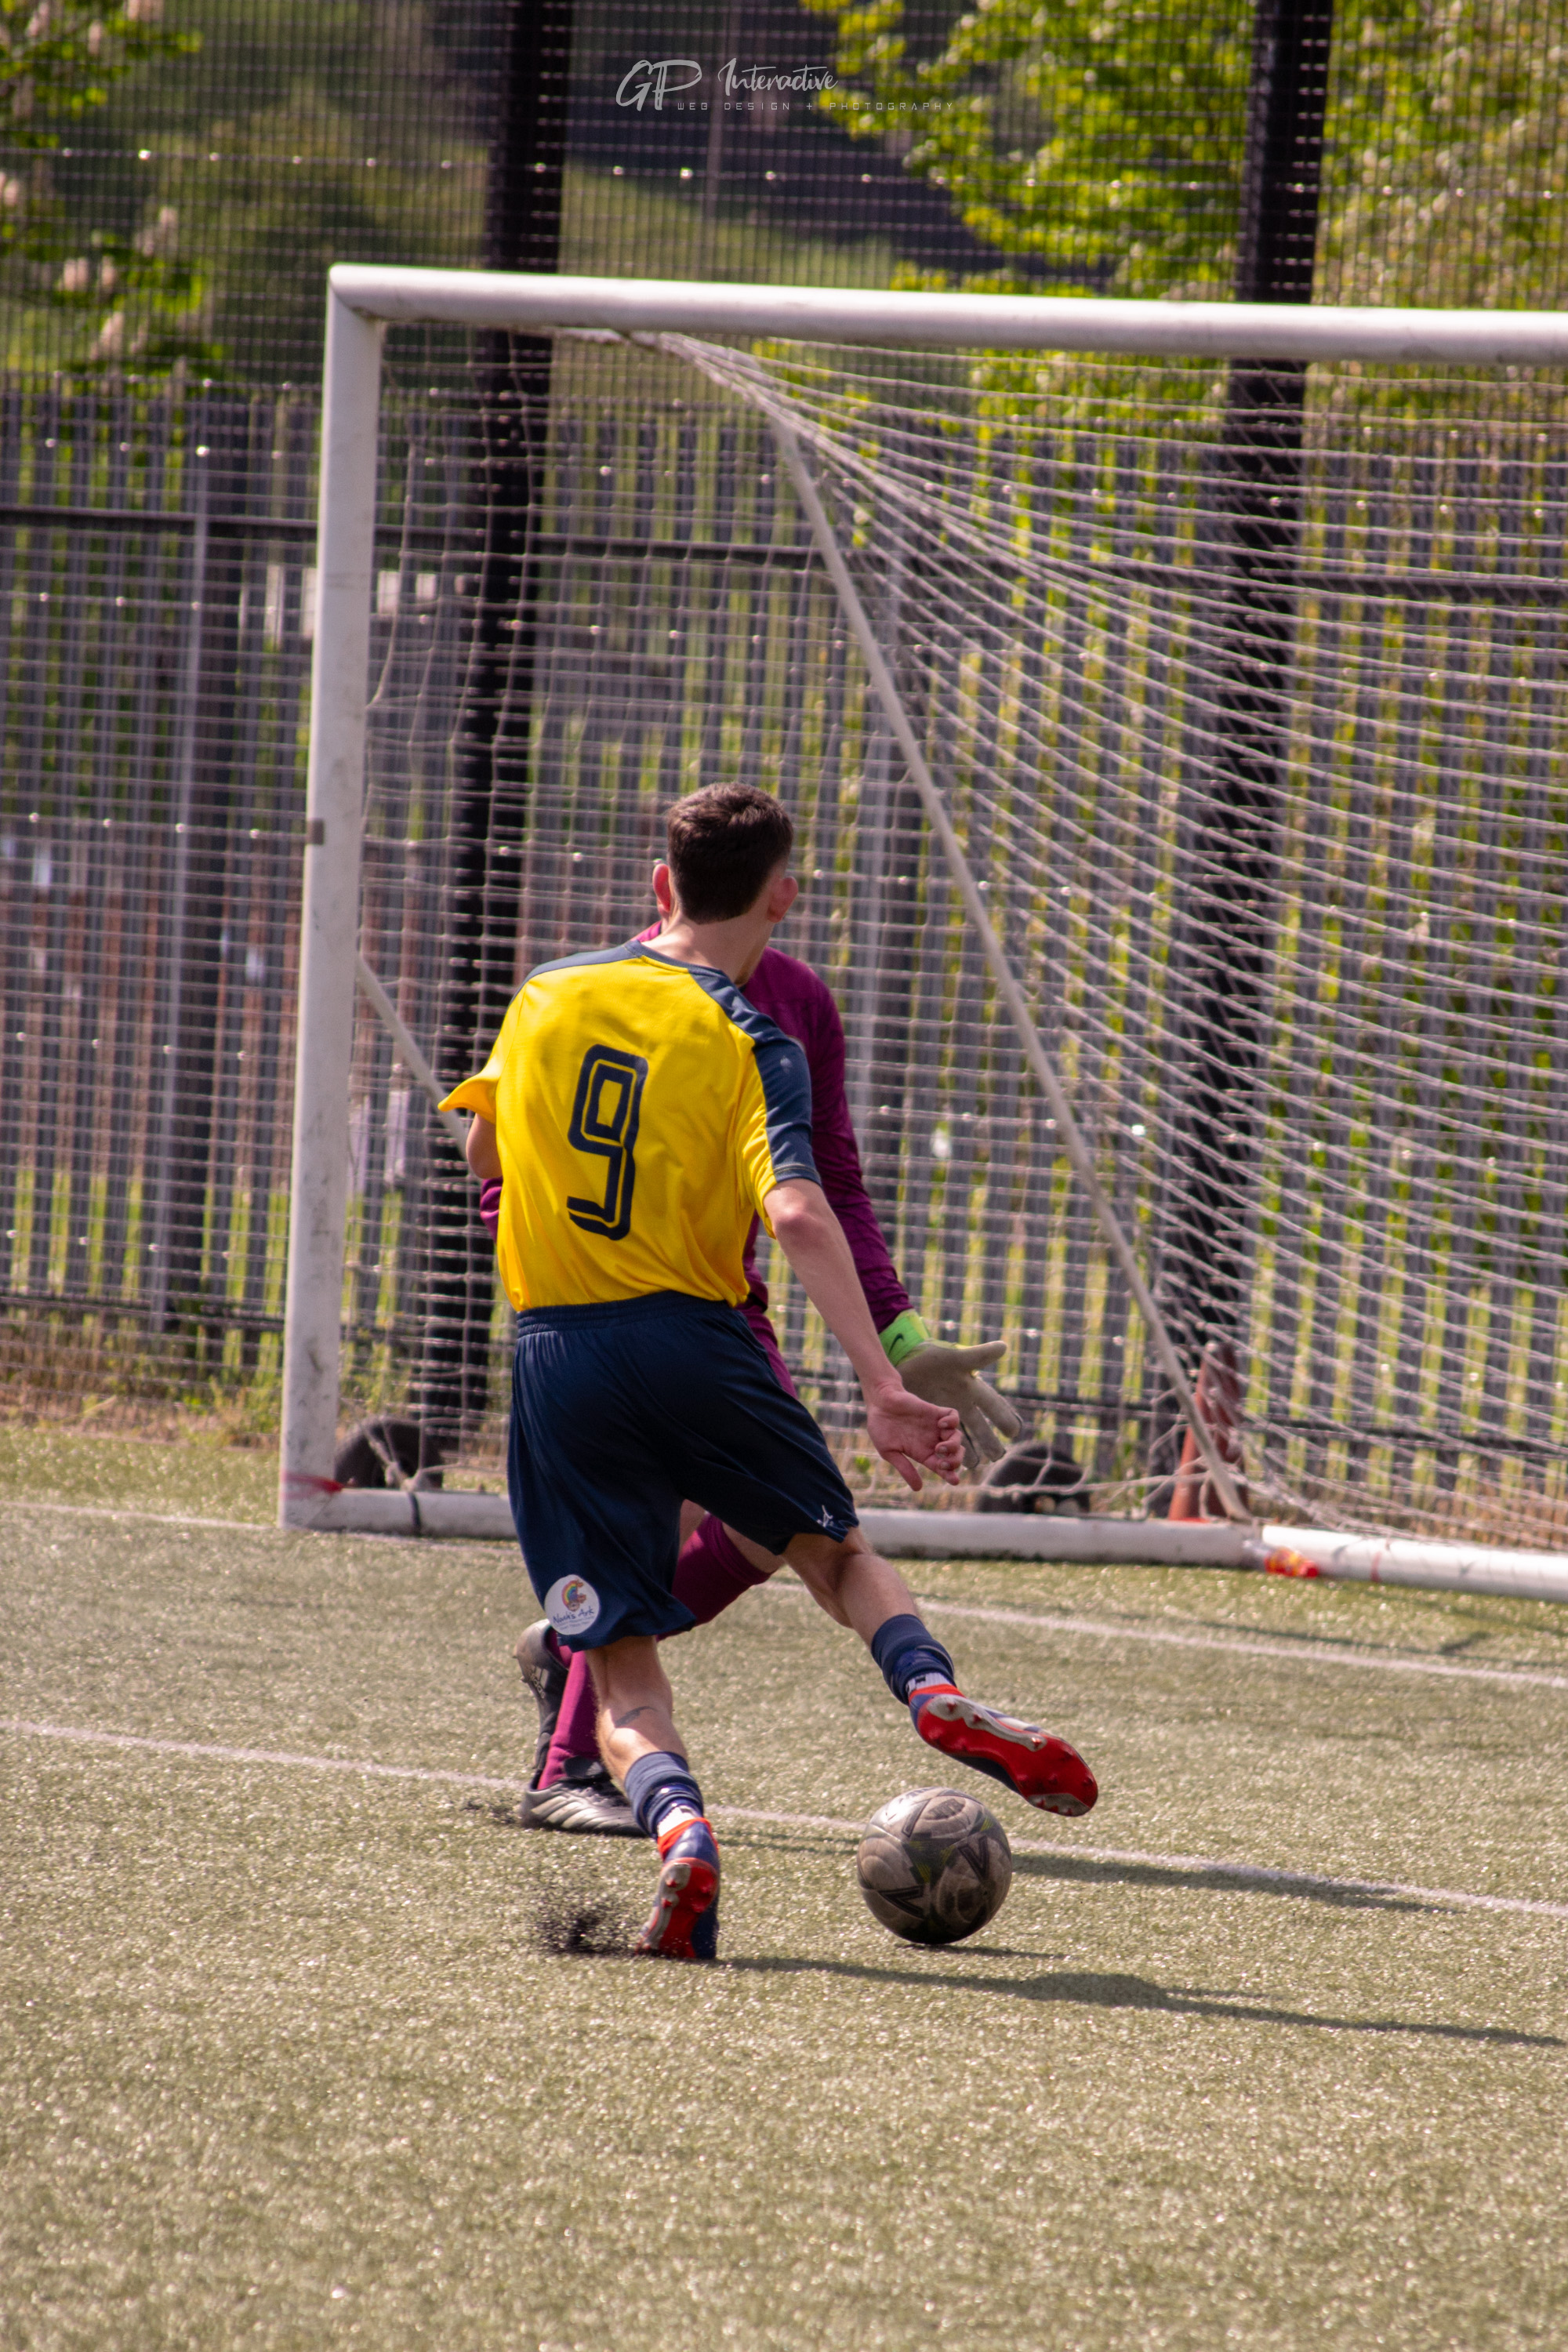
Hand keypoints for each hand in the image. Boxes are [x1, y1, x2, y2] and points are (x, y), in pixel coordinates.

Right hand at [865, 1383, 964, 1492]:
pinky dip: (953, 1422)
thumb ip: (904, 1468)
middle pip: (954, 1454)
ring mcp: (935, 1426)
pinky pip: (953, 1416)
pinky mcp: (935, 1412)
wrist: (878, 1403)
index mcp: (922, 1453)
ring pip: (957, 1437)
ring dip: (954, 1445)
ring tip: (940, 1447)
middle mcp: (932, 1441)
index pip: (942, 1466)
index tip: (954, 1480)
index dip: (950, 1474)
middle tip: (943, 1462)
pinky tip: (941, 1425)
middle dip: (955, 1461)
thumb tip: (918, 1489)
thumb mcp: (889, 1452)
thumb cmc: (880, 1428)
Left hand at [895, 1339, 1022, 1472]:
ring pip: (963, 1437)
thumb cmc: (933, 1356)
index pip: (992, 1406)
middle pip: (980, 1427)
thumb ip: (979, 1355)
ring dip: (968, 1450)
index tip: (1013, 1432)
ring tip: (975, 1464)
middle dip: (989, 1441)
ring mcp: (946, 1415)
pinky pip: (943, 1440)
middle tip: (997, 1456)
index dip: (1003, 1417)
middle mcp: (963, 1405)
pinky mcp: (931, 1422)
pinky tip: (952, 1464)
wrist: (905, 1360)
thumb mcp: (956, 1357)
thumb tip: (1004, 1347)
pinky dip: (949, 1452)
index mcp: (972, 1389)